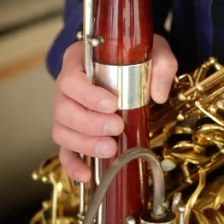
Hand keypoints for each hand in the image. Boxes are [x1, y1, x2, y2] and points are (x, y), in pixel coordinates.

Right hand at [52, 33, 177, 181]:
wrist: (127, 60)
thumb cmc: (134, 54)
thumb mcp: (153, 49)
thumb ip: (161, 64)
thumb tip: (159, 95)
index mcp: (78, 61)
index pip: (71, 80)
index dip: (88, 96)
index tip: (112, 104)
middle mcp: (66, 87)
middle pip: (64, 110)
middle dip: (90, 124)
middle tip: (117, 127)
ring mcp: (66, 110)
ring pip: (62, 131)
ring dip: (84, 144)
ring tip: (110, 148)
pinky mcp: (72, 131)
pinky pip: (64, 150)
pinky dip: (73, 164)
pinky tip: (87, 174)